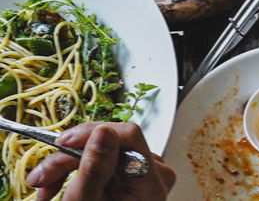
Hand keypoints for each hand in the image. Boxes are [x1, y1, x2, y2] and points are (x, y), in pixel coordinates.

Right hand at [26, 122, 175, 200]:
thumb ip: (95, 169)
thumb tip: (102, 131)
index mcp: (151, 181)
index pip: (129, 136)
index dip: (92, 133)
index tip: (61, 144)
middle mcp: (155, 173)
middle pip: (111, 143)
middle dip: (69, 157)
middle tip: (41, 178)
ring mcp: (144, 174)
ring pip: (102, 150)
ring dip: (68, 166)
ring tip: (46, 189)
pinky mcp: (131, 176)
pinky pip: (103, 160)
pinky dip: (78, 171)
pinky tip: (59, 186)